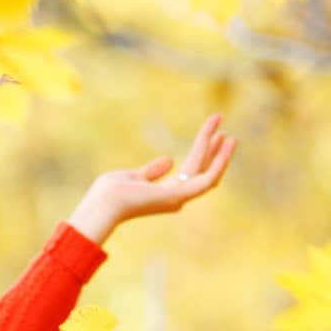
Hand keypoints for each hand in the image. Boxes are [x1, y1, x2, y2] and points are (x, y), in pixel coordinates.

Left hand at [67, 113, 235, 245]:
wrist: (101, 203)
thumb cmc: (109, 193)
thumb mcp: (132, 176)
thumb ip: (152, 171)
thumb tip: (170, 160)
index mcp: (166, 194)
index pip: (191, 170)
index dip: (203, 152)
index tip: (212, 133)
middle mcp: (176, 197)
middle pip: (201, 169)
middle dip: (213, 149)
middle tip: (222, 126)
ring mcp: (179, 198)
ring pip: (208, 172)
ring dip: (221, 154)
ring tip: (230, 134)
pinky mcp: (180, 195)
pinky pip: (208, 178)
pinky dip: (219, 161)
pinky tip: (226, 144)